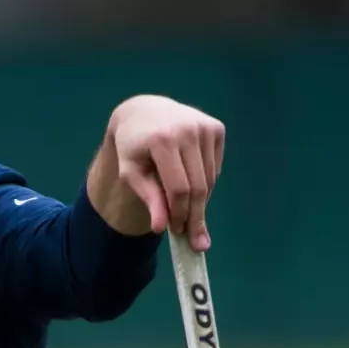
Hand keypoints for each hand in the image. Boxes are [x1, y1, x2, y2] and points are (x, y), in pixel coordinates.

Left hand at [87, 95, 225, 251]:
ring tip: (185, 207)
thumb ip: (148, 198)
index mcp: (163, 140)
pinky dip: (205, 182)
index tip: (176, 231)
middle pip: (198, 186)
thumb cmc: (133, 146)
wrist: (144, 111)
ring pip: (210, 180)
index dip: (179, 214)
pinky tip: (190, 178)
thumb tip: (160, 228)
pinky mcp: (217, 128)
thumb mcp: (131, 173)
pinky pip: (215, 167)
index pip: (178, 189)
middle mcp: (188, 129)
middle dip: (195, 215)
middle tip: (193, 237)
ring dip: (200, 200)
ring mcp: (205, 127)